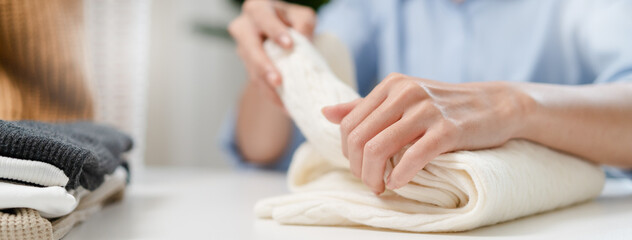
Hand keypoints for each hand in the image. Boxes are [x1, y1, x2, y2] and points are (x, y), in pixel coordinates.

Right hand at [228, 0, 316, 105]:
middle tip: (278, 81)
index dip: (275, 31)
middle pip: (250, 47)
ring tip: (283, 101)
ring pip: (252, 69)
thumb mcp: (302, 17)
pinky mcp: (248, 66)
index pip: (263, 17)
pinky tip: (284, 106)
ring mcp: (243, 48)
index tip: (289, 45)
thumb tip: (303, 43)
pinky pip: (256, 82)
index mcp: (257, 9)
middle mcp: (244, 27)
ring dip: (266, 87)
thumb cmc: (293, 21)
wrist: (281, 33)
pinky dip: (270, 95)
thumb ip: (304, 25)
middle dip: (264, 66)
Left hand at [322, 73, 532, 193]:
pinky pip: (412, 157)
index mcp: (390, 85)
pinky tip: (399, 184)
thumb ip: (364, 106)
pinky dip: (399, 176)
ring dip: (373, 176)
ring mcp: (426, 110)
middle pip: (358, 138)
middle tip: (370, 183)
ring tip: (381, 187)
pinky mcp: (448, 129)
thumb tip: (325, 112)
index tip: (359, 167)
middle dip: (357, 168)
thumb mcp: (403, 98)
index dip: (347, 152)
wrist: (496, 104)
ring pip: (377, 148)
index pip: (348, 123)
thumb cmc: (445, 106)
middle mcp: (404, 92)